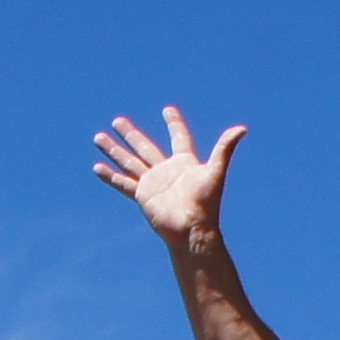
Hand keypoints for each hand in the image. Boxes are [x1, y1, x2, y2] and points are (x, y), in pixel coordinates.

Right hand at [91, 107, 245, 248]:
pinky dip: (110, 176)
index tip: (167, 110)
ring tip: (98, 137)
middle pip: (145, 147)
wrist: (192, 230)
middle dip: (130, 134)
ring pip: (129, 162)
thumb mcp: (216, 171)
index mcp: (184, 163)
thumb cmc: (206, 203)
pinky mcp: (143, 196)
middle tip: (117, 120)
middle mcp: (166, 171)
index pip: (179, 137)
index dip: (174, 123)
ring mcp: (153, 184)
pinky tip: (97, 168)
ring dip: (114, 150)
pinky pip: (123, 183)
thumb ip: (225, 148)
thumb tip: (242, 129)